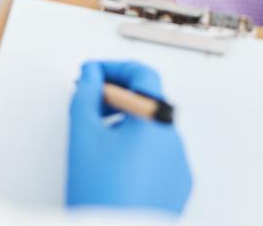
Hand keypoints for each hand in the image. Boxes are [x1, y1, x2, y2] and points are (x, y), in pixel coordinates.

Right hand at [66, 61, 191, 214]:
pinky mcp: (178, 187)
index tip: (92, 74)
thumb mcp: (82, 136)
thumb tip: (93, 74)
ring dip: (127, 124)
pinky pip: (159, 158)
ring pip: (153, 131)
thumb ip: (86, 94)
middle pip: (148, 102)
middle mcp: (175, 140)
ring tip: (98, 138)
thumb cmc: (100, 193)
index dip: (113, 68)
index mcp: (156, 121)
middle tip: (89, 102)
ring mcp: (180, 165)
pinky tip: (114, 165)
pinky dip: (138, 151)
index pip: (142, 74)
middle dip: (117, 96)